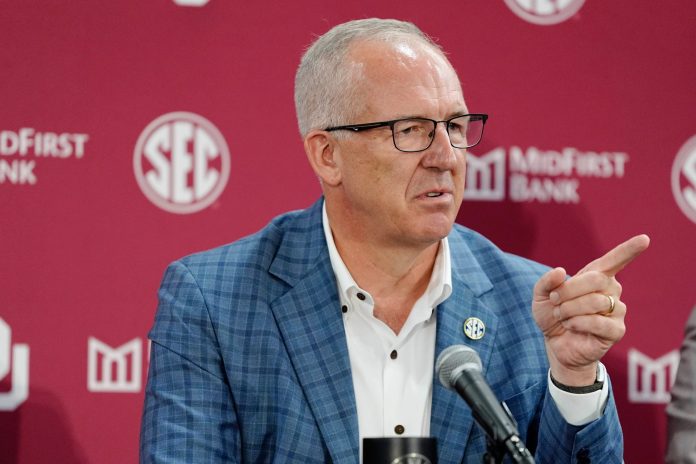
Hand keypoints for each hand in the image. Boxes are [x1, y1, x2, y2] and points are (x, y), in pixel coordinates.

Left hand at [532, 234, 649, 385]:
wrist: (555, 344)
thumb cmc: (552, 315)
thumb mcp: (542, 296)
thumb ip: (547, 281)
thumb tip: (561, 271)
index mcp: (595, 276)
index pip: (615, 260)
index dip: (629, 250)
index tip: (645, 239)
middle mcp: (610, 290)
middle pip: (597, 280)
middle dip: (569, 291)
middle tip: (555, 301)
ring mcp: (616, 310)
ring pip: (596, 302)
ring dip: (570, 309)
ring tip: (562, 316)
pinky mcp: (617, 330)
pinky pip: (599, 322)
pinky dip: (578, 323)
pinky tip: (571, 326)